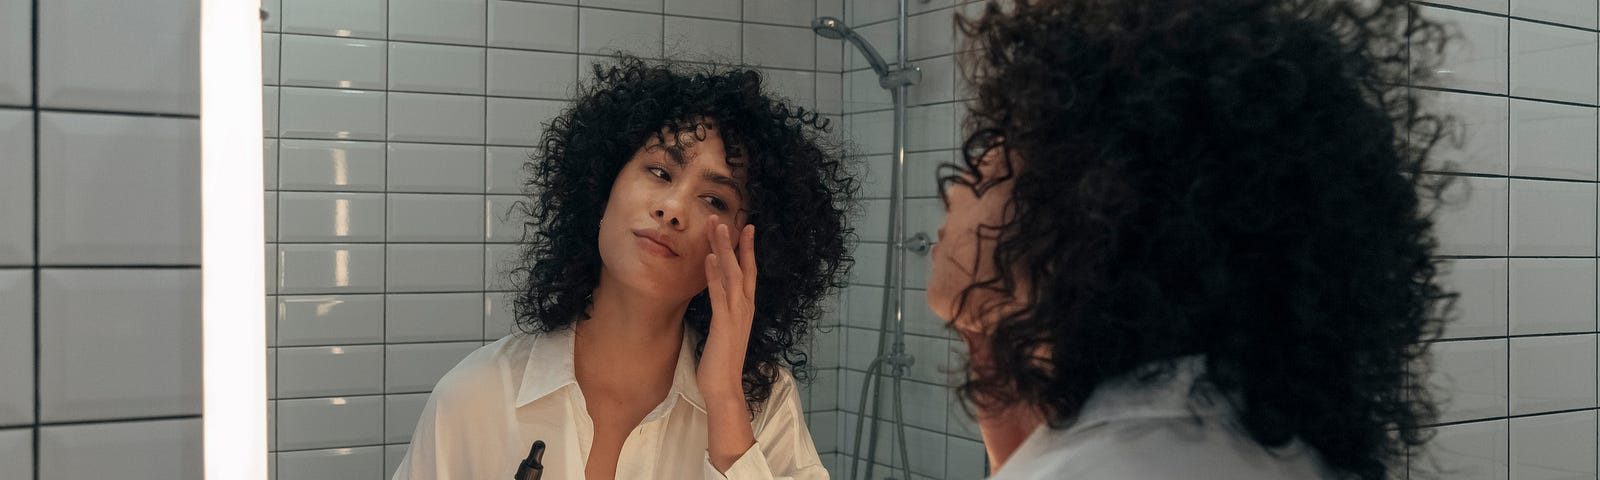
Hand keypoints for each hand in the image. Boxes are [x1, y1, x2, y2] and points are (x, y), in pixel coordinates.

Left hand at [696, 215, 756, 401]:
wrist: (725, 388)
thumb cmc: (722, 363)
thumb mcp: (724, 331)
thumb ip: (724, 312)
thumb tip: (718, 298)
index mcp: (745, 308)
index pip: (749, 273)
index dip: (747, 250)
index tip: (745, 228)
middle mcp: (745, 307)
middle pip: (743, 267)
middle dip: (735, 242)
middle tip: (728, 219)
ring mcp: (736, 314)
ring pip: (732, 274)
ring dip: (724, 250)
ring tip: (718, 227)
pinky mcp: (724, 324)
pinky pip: (719, 294)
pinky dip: (714, 275)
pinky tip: (707, 258)